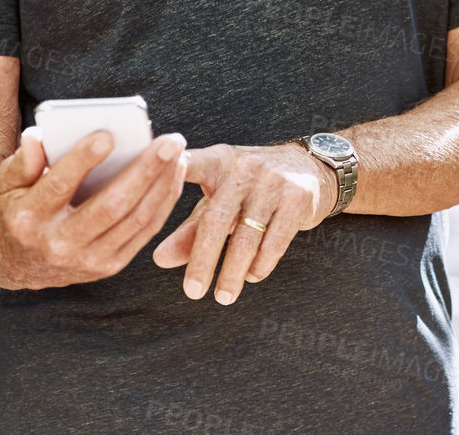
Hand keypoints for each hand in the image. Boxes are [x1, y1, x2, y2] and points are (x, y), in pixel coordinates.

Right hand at [0, 129, 187, 289]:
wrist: (20, 263)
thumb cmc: (19, 208)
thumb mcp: (7, 184)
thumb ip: (22, 160)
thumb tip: (38, 137)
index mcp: (28, 219)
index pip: (58, 186)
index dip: (83, 160)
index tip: (108, 135)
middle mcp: (59, 244)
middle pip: (111, 205)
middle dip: (145, 170)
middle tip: (170, 141)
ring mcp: (87, 259)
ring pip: (135, 220)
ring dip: (162, 185)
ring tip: (178, 154)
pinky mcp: (108, 266)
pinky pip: (144, 232)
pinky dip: (163, 203)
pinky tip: (175, 176)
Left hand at [152, 143, 337, 304]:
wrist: (307, 168)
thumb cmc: (249, 189)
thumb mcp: (218, 200)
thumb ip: (189, 229)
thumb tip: (159, 259)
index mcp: (218, 161)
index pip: (190, 165)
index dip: (171, 173)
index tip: (151, 187)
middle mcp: (245, 167)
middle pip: (217, 218)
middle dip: (203, 259)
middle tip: (193, 292)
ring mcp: (274, 181)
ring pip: (247, 236)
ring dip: (233, 272)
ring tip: (223, 296)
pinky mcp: (298, 197)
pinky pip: (275, 241)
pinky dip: (261, 264)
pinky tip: (251, 276)